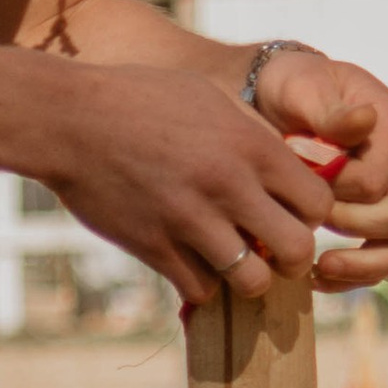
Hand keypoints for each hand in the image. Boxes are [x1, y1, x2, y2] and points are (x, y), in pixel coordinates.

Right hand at [35, 64, 338, 305]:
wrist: (68, 118)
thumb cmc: (139, 98)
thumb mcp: (208, 98)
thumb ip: (253, 134)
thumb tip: (290, 164)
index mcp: (250, 145)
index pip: (318, 202)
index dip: (311, 214)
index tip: (291, 212)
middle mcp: (228, 186)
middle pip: (297, 250)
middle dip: (292, 258)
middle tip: (273, 250)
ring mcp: (190, 221)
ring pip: (252, 281)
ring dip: (248, 277)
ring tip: (234, 262)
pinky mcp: (155, 247)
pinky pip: (201, 289)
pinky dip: (203, 284)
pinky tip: (192, 262)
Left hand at [251, 44, 387, 288]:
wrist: (289, 101)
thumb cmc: (294, 92)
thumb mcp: (301, 89)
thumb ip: (330, 110)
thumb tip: (365, 121)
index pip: (375, 183)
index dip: (333, 195)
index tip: (300, 185)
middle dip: (352, 231)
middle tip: (307, 225)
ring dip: (364, 266)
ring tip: (318, 269)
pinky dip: (360, 274)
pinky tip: (320, 277)